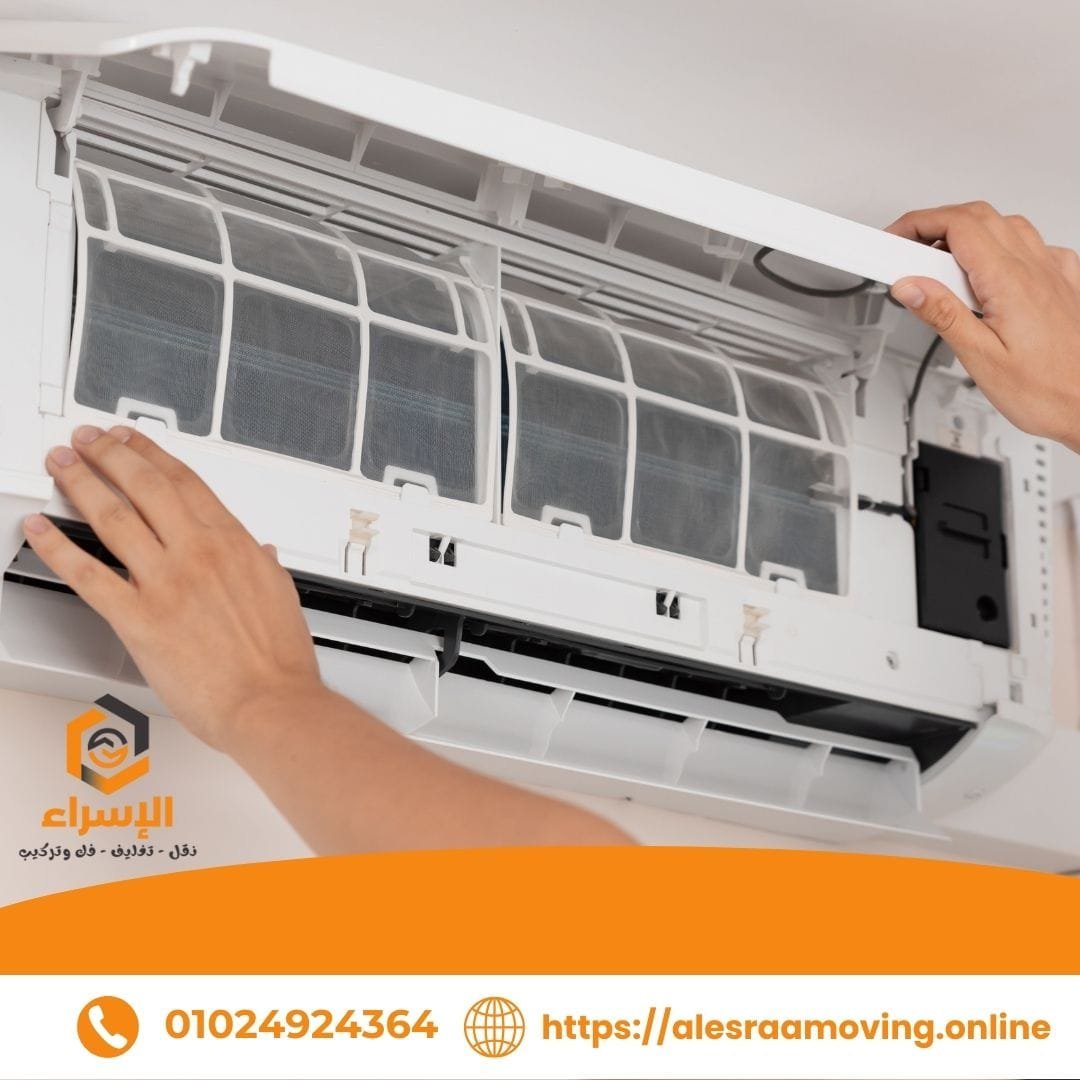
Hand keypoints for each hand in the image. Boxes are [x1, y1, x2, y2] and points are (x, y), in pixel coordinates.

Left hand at [22, 425, 324, 748]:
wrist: (271, 704)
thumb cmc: (279, 661)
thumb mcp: (281, 595)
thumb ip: (263, 565)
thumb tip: (261, 550)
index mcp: (234, 544)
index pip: (185, 482)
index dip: (152, 455)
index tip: (133, 441)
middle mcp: (198, 554)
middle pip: (145, 487)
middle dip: (110, 455)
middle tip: (87, 442)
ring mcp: (166, 583)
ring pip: (114, 517)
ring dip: (81, 484)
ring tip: (61, 466)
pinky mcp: (138, 619)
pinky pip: (87, 574)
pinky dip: (58, 547)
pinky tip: (41, 529)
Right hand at [887, 201, 1079, 451]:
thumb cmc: (1046, 390)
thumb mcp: (980, 358)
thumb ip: (943, 315)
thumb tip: (910, 286)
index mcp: (1010, 281)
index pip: (957, 225)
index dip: (918, 223)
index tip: (891, 241)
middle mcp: (1035, 268)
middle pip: (979, 217)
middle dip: (935, 223)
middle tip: (906, 250)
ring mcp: (1053, 271)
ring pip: (1005, 225)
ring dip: (967, 233)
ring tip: (940, 266)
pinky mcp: (1063, 282)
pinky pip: (1032, 245)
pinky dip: (1000, 247)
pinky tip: (988, 272)